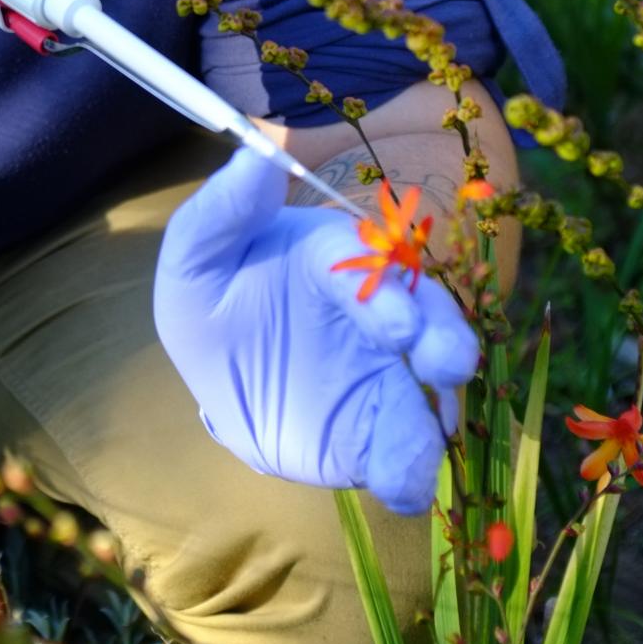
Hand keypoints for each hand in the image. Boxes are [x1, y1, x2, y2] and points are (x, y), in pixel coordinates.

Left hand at [152, 146, 477, 515]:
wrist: (222, 367)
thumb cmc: (214, 297)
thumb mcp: (196, 255)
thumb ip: (222, 210)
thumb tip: (255, 155)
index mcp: (335, 259)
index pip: (370, 267)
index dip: (386, 293)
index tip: (396, 326)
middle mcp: (377, 312)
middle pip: (426, 320)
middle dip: (442, 340)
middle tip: (446, 366)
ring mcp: (386, 371)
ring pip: (429, 387)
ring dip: (436, 412)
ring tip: (430, 441)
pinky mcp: (381, 428)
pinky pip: (406, 450)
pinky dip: (410, 469)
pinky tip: (404, 488)